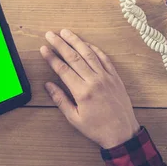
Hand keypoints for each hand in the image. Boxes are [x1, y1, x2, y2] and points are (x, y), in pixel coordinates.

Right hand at [40, 29, 138, 148]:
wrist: (123, 133)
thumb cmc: (98, 129)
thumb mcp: (74, 118)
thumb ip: (60, 100)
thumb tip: (48, 86)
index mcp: (82, 92)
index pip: (62, 69)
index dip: (51, 57)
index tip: (43, 49)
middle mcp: (94, 81)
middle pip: (74, 57)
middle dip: (60, 44)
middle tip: (50, 34)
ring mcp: (106, 77)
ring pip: (89, 54)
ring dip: (76, 41)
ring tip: (66, 32)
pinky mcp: (114, 77)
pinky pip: (104, 58)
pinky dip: (94, 49)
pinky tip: (86, 43)